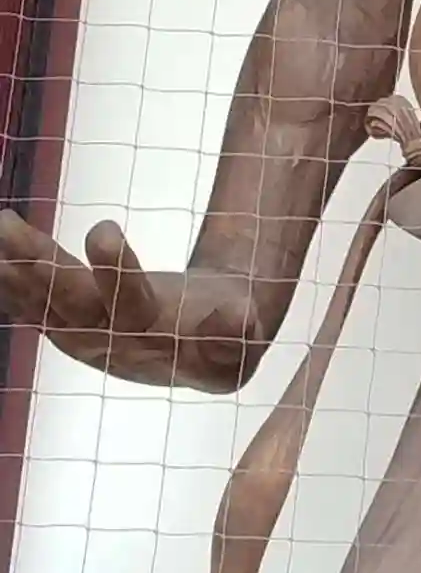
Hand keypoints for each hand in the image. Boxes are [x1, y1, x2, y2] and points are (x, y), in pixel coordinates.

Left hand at [0, 212, 262, 390]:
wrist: (205, 346)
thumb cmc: (227, 334)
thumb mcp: (244, 338)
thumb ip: (239, 332)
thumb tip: (239, 316)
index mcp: (153, 338)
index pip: (130, 304)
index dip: (114, 272)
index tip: (104, 230)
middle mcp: (107, 339)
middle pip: (70, 305)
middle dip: (43, 272)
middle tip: (16, 235)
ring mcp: (79, 334)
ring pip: (40, 302)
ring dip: (13, 272)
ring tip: (1, 226)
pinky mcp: (64, 323)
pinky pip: (27, 304)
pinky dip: (7, 281)